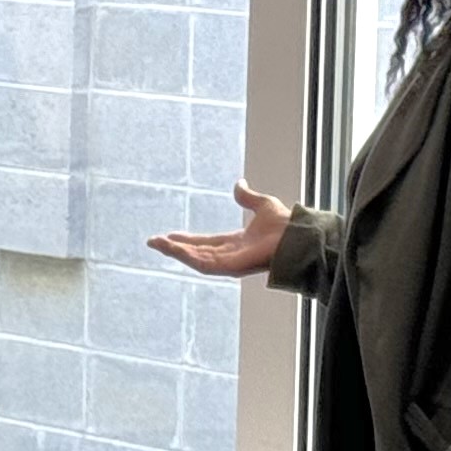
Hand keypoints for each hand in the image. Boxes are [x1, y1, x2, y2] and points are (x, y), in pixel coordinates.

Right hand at [149, 182, 292, 277]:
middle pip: (195, 252)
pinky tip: (172, 247)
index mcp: (236, 243)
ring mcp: (228, 263)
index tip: (170, 235)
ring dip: (174, 252)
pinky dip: (185, 255)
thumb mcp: (262, 204)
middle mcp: (230, 255)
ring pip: (194, 259)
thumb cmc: (286, 224)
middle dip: (174, 248)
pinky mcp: (228, 267)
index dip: (188, 239)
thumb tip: (238, 183)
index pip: (206, 242)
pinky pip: (201, 263)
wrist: (297, 235)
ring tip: (156, 243)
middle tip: (153, 242)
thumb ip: (247, 197)